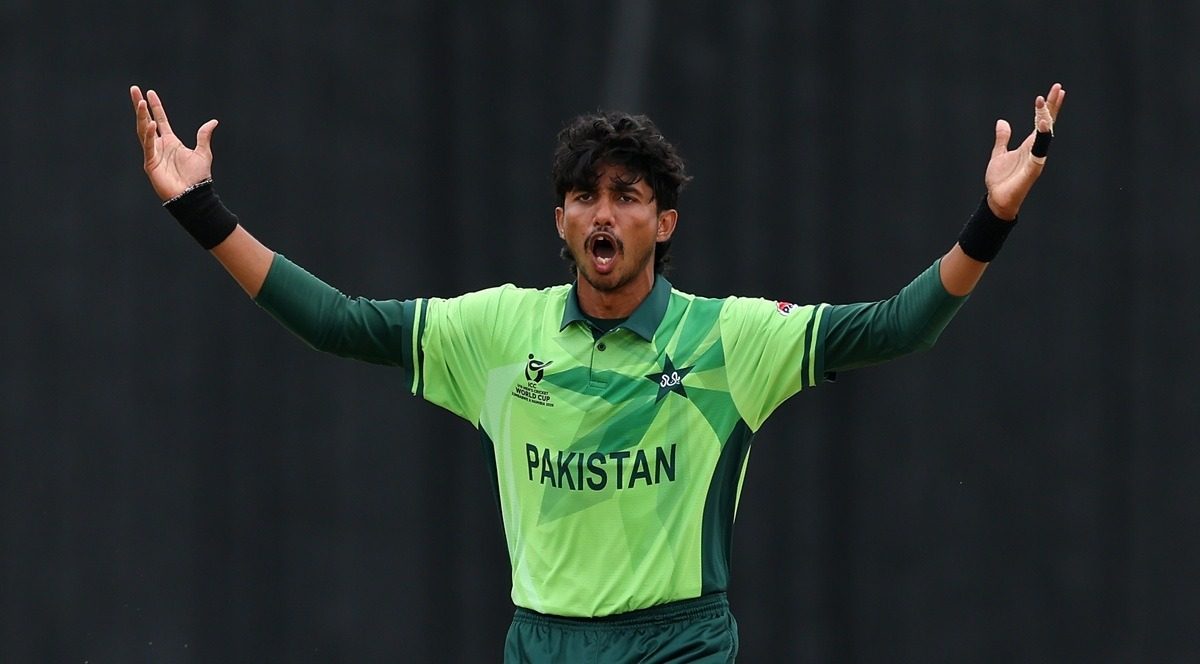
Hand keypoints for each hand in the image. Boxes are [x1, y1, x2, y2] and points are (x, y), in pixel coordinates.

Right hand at [130, 85, 218, 201]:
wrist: (194, 196)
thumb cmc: (198, 177)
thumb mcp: (203, 152)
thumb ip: (204, 136)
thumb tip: (213, 122)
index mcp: (170, 142)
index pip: (160, 120)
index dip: (155, 107)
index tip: (149, 92)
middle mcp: (159, 146)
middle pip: (146, 121)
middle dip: (140, 106)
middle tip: (134, 89)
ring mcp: (153, 154)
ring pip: (144, 132)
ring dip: (141, 117)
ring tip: (140, 102)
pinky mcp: (151, 164)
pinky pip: (148, 147)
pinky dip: (149, 136)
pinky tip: (150, 124)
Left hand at [983, 83, 1065, 219]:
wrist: (997, 200)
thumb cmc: (1000, 180)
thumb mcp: (999, 154)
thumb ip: (1003, 138)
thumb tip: (1002, 122)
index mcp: (1029, 145)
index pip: (1042, 121)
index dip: (1047, 106)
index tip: (1055, 90)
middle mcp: (1036, 149)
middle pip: (1048, 123)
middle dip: (1053, 105)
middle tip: (1059, 87)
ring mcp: (1036, 158)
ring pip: (1046, 134)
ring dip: (1047, 117)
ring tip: (1047, 99)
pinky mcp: (1034, 168)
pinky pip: (1040, 150)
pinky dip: (1043, 138)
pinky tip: (1044, 125)